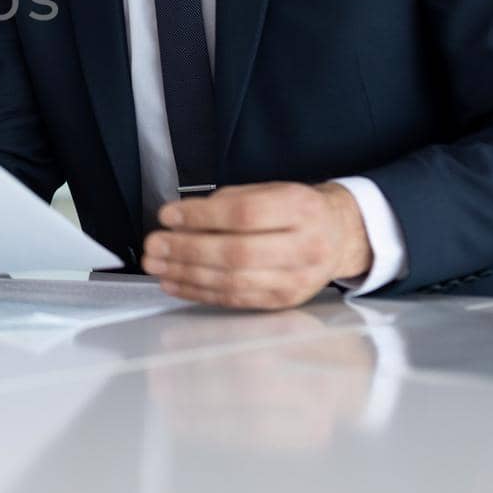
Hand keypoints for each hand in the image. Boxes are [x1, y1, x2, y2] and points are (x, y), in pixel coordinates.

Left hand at [141, 182, 372, 309]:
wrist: (338, 236)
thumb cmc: (294, 209)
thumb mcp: (269, 190)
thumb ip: (228, 202)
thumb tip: (179, 219)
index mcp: (301, 209)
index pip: (245, 214)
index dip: (202, 216)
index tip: (168, 215)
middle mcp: (305, 247)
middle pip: (238, 253)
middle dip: (187, 250)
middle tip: (154, 246)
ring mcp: (297, 280)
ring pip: (234, 282)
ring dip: (187, 275)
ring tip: (156, 266)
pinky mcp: (284, 302)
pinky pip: (235, 300)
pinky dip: (199, 293)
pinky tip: (174, 284)